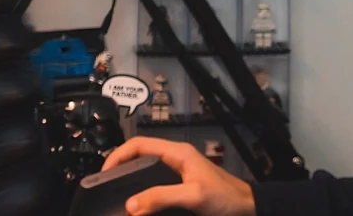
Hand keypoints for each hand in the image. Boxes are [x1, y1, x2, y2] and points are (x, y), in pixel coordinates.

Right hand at [100, 136, 255, 215]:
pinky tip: (138, 202)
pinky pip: (155, 182)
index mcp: (177, 152)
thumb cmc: (226, 198)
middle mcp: (176, 158)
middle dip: (120, 166)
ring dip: (130, 178)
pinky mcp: (182, 185)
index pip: (139, 144)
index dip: (118, 155)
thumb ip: (161, 197)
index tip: (104, 173)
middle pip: (140, 154)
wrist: (248, 208)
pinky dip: (143, 190)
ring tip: (116, 193)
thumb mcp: (192, 197)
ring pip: (146, 169)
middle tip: (105, 184)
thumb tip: (130, 204)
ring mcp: (179, 171)